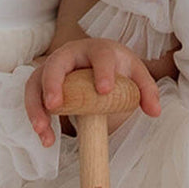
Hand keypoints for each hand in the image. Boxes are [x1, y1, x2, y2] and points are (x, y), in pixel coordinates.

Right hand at [25, 37, 161, 143]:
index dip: (102, 71)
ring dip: (37, 105)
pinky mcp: (42, 82)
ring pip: (37, 81)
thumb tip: (154, 111)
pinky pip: (33, 97)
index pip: (101, 55)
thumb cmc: (118, 69)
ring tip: (43, 130)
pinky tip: (45, 137)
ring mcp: (53, 66)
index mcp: (99, 50)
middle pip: (57, 62)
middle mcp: (71, 54)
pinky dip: (35, 116)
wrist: (99, 65)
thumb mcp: (135, 76)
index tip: (104, 90)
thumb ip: (147, 91)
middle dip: (54, 83)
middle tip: (56, 105)